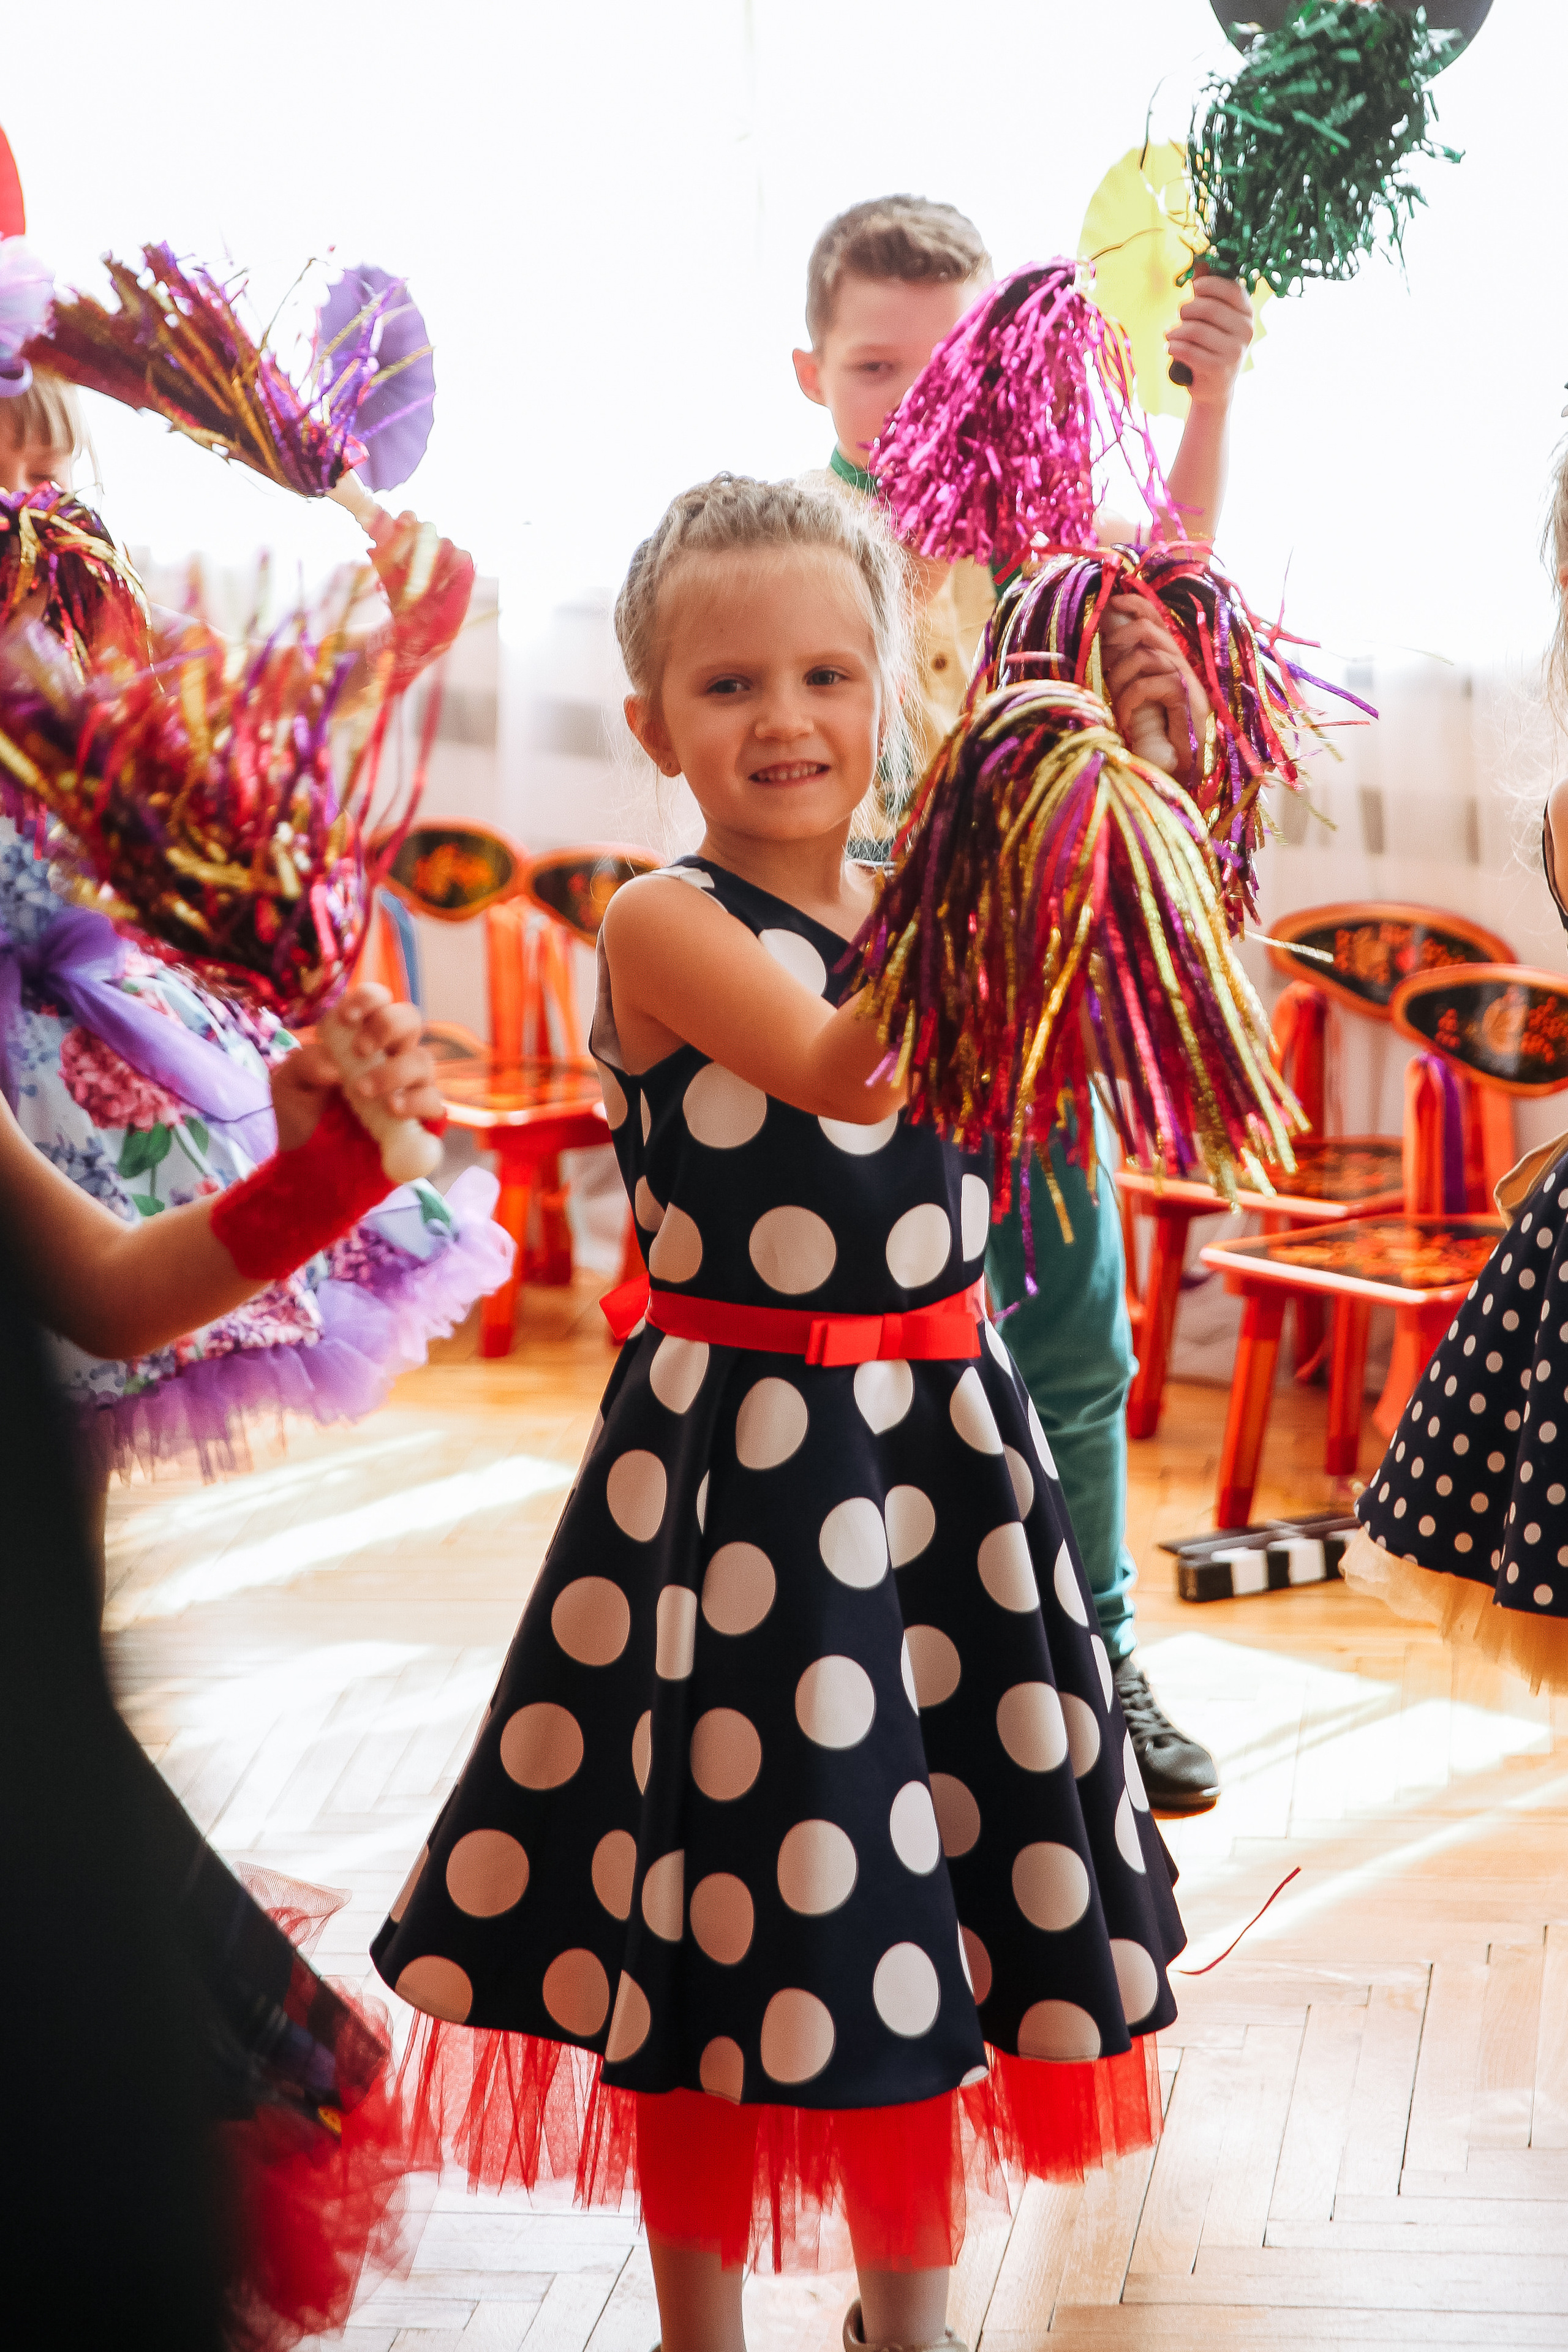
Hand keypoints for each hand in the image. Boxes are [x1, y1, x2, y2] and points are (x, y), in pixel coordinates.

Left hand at [271, 983, 442, 1151]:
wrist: (307, 1166)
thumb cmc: (299, 1118)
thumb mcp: (288, 1087)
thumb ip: (305, 1066)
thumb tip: (335, 1065)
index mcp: (359, 1036)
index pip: (377, 1001)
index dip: (369, 1000)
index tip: (347, 1017)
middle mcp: (389, 1054)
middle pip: (410, 1020)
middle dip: (388, 1026)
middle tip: (360, 1050)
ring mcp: (408, 1086)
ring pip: (423, 1061)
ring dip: (395, 1071)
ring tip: (363, 1091)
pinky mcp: (420, 1119)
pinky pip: (433, 1102)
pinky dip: (416, 1102)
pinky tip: (391, 1110)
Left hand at [1100, 597, 1210, 784]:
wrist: (1161, 780)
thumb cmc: (1138, 744)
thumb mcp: (1122, 697)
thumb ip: (1120, 669)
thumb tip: (1102, 635)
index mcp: (1170, 665)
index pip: (1157, 620)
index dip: (1136, 605)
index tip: (1112, 602)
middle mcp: (1185, 672)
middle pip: (1154, 632)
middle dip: (1122, 640)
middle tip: (1104, 660)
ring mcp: (1192, 689)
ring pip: (1153, 656)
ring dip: (1123, 675)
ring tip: (1115, 699)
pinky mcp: (1192, 706)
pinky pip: (1159, 683)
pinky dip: (1134, 696)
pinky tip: (1124, 715)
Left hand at [1165, 273, 1252, 409]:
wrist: (1215, 388)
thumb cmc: (1211, 345)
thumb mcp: (1212, 318)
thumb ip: (1208, 291)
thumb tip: (1201, 261)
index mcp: (1247, 313)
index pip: (1231, 289)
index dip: (1210, 284)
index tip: (1196, 288)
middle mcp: (1246, 331)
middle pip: (1209, 308)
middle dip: (1187, 310)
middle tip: (1179, 316)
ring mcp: (1235, 351)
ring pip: (1196, 330)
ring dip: (1176, 330)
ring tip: (1170, 334)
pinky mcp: (1219, 369)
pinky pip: (1189, 350)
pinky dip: (1174, 347)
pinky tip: (1170, 347)